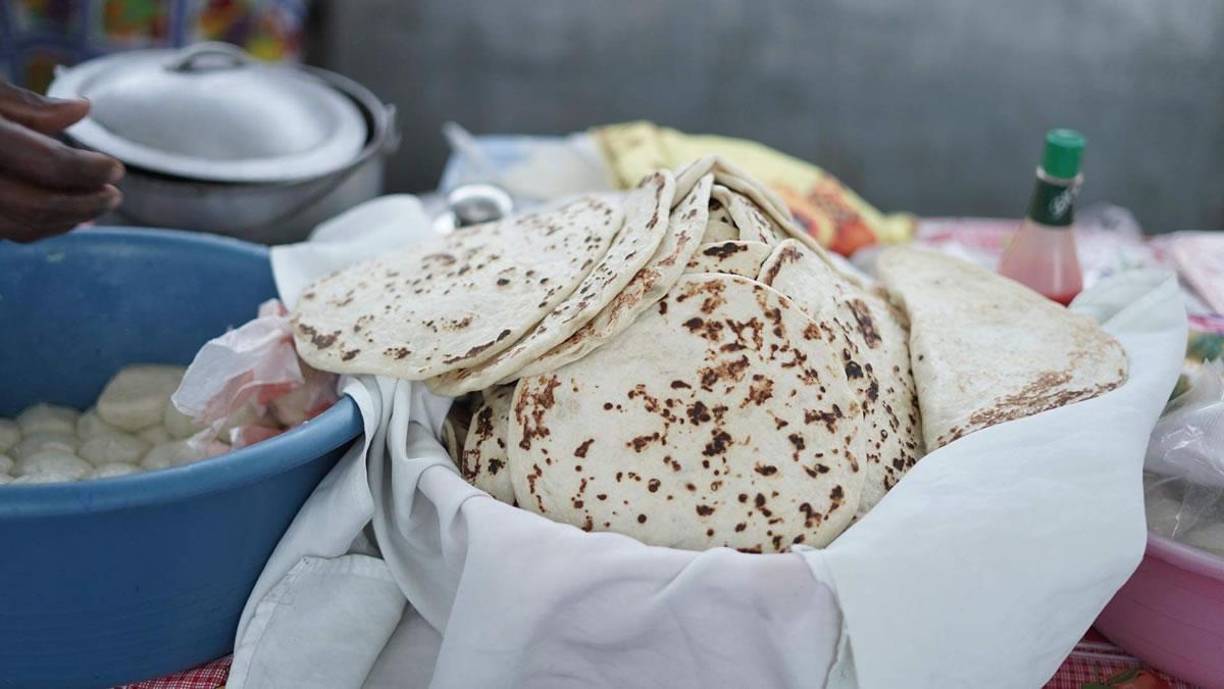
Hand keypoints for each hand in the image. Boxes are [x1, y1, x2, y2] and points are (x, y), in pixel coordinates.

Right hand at [0, 80, 124, 241]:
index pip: (49, 164)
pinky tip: (62, 216)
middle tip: (113, 194)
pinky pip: (4, 232)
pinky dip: (39, 227)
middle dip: (85, 203)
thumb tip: (83, 110)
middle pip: (40, 204)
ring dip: (67, 221)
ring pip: (21, 226)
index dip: (90, 169)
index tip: (116, 168)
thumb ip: (25, 105)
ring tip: (95, 205)